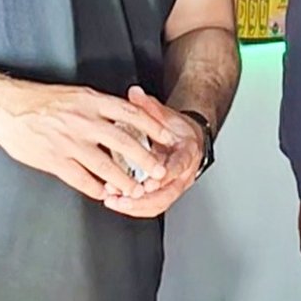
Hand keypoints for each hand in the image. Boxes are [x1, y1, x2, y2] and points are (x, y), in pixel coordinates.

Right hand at [0, 79, 177, 202]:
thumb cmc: (38, 100)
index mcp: (91, 102)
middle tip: (158, 172)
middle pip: (125, 143)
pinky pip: (82, 180)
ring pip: (106, 166)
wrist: (5, 108)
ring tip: (135, 190)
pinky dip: (96, 189)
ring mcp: (69, 143)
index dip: (153, 127)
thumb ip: (98, 107)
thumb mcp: (75, 95)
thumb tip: (123, 116)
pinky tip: (103, 193)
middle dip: (146, 160)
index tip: (167, 137)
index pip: (131, 114)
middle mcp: (84, 121)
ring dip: (124, 181)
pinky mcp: (54, 160)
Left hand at [100, 87, 207, 219]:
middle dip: (142, 200)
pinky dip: (133, 207)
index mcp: (187, 154)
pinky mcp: (162, 194)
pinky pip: (150, 206)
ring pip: (157, 204)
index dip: (165, 176)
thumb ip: (149, 107)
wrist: (187, 140)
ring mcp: (173, 187)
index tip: (150, 182)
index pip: (179, 167)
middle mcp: (182, 175)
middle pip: (166, 195)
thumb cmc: (176, 130)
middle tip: (122, 197)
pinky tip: (116, 203)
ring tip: (113, 201)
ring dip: (134, 207)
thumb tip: (135, 93)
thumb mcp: (164, 115)